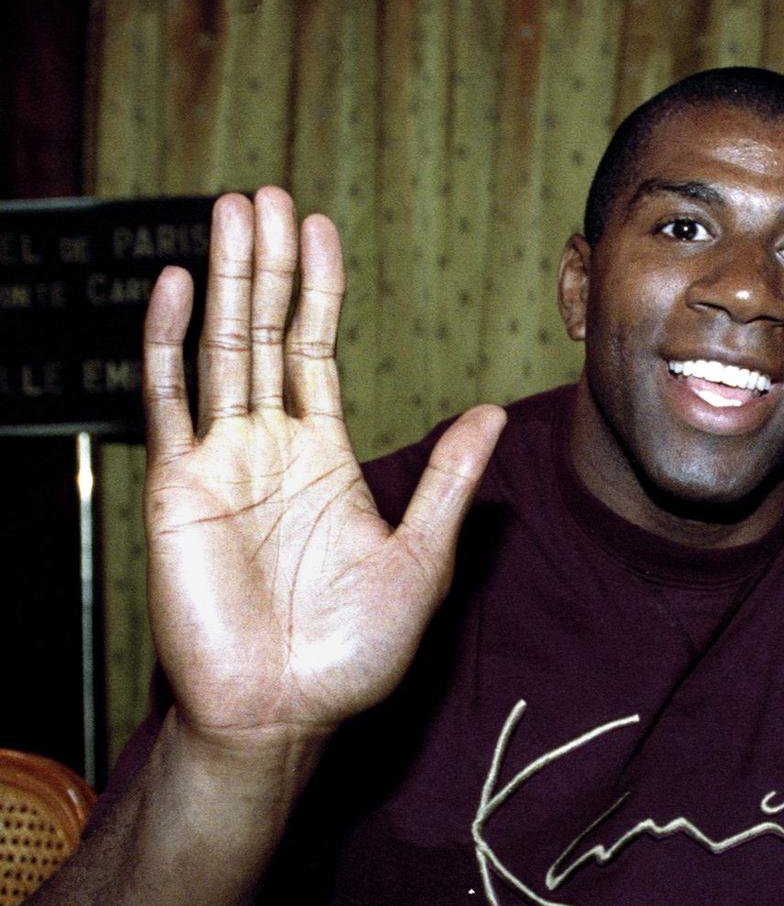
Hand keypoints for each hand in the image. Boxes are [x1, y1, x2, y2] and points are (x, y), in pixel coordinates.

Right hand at [142, 188, 503, 748]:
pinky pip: (168, 402)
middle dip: (268, 265)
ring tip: (233, 211)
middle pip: (266, 334)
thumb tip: (492, 412)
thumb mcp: (422, 557)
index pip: (316, 353)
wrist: (287, 711)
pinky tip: (176, 286)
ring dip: (226, 280)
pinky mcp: (179, 488)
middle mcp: (271, 450)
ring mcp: (223, 463)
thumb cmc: (355, 652)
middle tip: (268, 195)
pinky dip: (169, 343)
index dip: (318, 291)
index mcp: (326, 460)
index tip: (321, 229)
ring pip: (222, 350)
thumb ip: (448, 479)